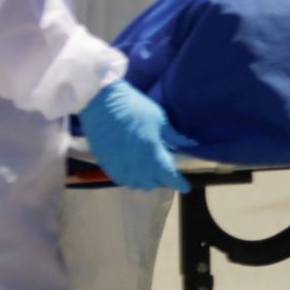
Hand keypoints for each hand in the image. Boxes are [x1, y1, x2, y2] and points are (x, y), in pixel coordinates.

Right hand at [78, 80, 195, 192]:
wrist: (100, 103)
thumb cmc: (134, 108)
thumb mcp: (160, 120)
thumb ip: (174, 137)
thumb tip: (189, 144)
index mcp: (154, 157)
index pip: (171, 178)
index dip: (179, 183)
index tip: (185, 186)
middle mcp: (137, 169)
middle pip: (153, 184)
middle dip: (161, 178)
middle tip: (164, 165)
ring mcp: (120, 168)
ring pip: (136, 184)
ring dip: (144, 179)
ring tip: (148, 167)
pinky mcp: (106, 165)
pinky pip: (121, 179)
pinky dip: (130, 177)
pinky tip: (132, 166)